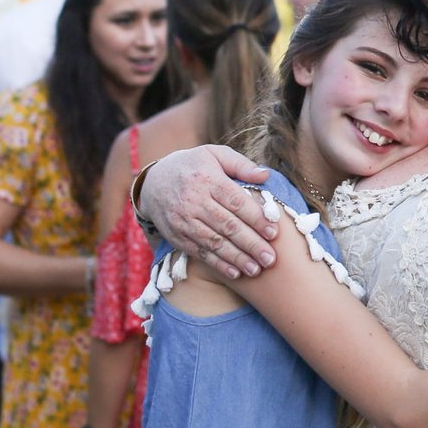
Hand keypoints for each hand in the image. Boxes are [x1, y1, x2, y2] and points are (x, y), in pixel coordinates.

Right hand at [137, 146, 278, 277]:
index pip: (235, 201)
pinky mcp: (177, 236)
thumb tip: (265, 176)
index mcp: (207, 179)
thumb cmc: (193, 166)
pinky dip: (218, 264)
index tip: (274, 232)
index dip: (256, 218)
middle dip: (251, 244)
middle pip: (227, 225)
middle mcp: (194, 201)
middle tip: (271, 258)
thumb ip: (240, 165)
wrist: (153, 182)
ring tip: (257, 269)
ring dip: (237, 258)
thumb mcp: (214, 154)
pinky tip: (235, 273)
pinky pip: (200, 252)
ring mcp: (184, 221)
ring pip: (214, 243)